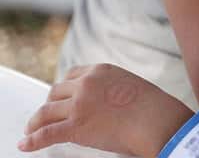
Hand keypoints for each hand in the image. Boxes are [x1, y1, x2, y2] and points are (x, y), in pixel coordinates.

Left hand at [19, 64, 193, 156]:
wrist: (156, 119)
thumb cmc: (153, 107)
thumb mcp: (131, 85)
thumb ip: (113, 88)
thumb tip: (107, 103)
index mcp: (101, 70)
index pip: (72, 75)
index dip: (64, 88)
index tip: (62, 98)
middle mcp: (86, 84)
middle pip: (56, 92)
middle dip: (51, 104)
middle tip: (49, 115)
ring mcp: (79, 104)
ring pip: (46, 111)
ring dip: (37, 121)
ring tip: (32, 130)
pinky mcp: (75, 126)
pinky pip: (46, 133)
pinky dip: (33, 140)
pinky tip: (25, 144)